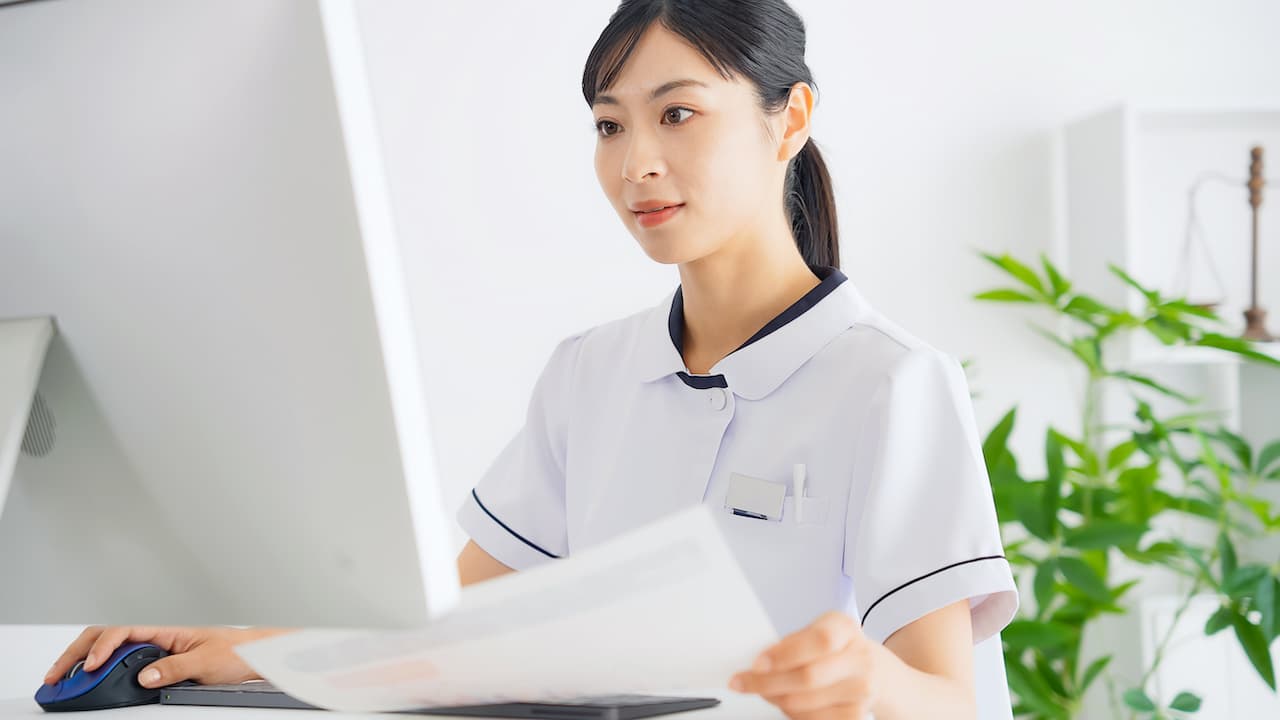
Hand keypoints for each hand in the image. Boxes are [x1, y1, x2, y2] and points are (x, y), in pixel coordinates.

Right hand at [43, 625, 288, 688]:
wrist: (257, 656)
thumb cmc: (238, 651)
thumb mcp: (207, 660)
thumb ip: (174, 667)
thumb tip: (144, 675)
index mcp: (167, 630)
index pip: (122, 631)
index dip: (101, 648)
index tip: (89, 667)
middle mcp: (158, 638)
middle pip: (106, 638)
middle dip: (76, 654)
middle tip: (56, 675)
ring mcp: (157, 651)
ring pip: (110, 651)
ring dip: (84, 662)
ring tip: (64, 681)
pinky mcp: (159, 665)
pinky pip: (122, 665)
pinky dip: (100, 673)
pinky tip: (90, 683)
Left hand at [728, 611, 882, 718]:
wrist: (871, 669)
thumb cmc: (836, 646)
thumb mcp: (817, 628)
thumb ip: (792, 641)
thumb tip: (759, 660)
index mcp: (845, 629)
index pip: (819, 641)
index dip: (786, 654)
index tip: (757, 663)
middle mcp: (859, 660)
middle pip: (808, 677)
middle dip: (766, 682)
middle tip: (742, 682)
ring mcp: (860, 691)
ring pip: (804, 703)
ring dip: (774, 698)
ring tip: (762, 689)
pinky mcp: (855, 715)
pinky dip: (790, 713)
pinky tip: (783, 701)